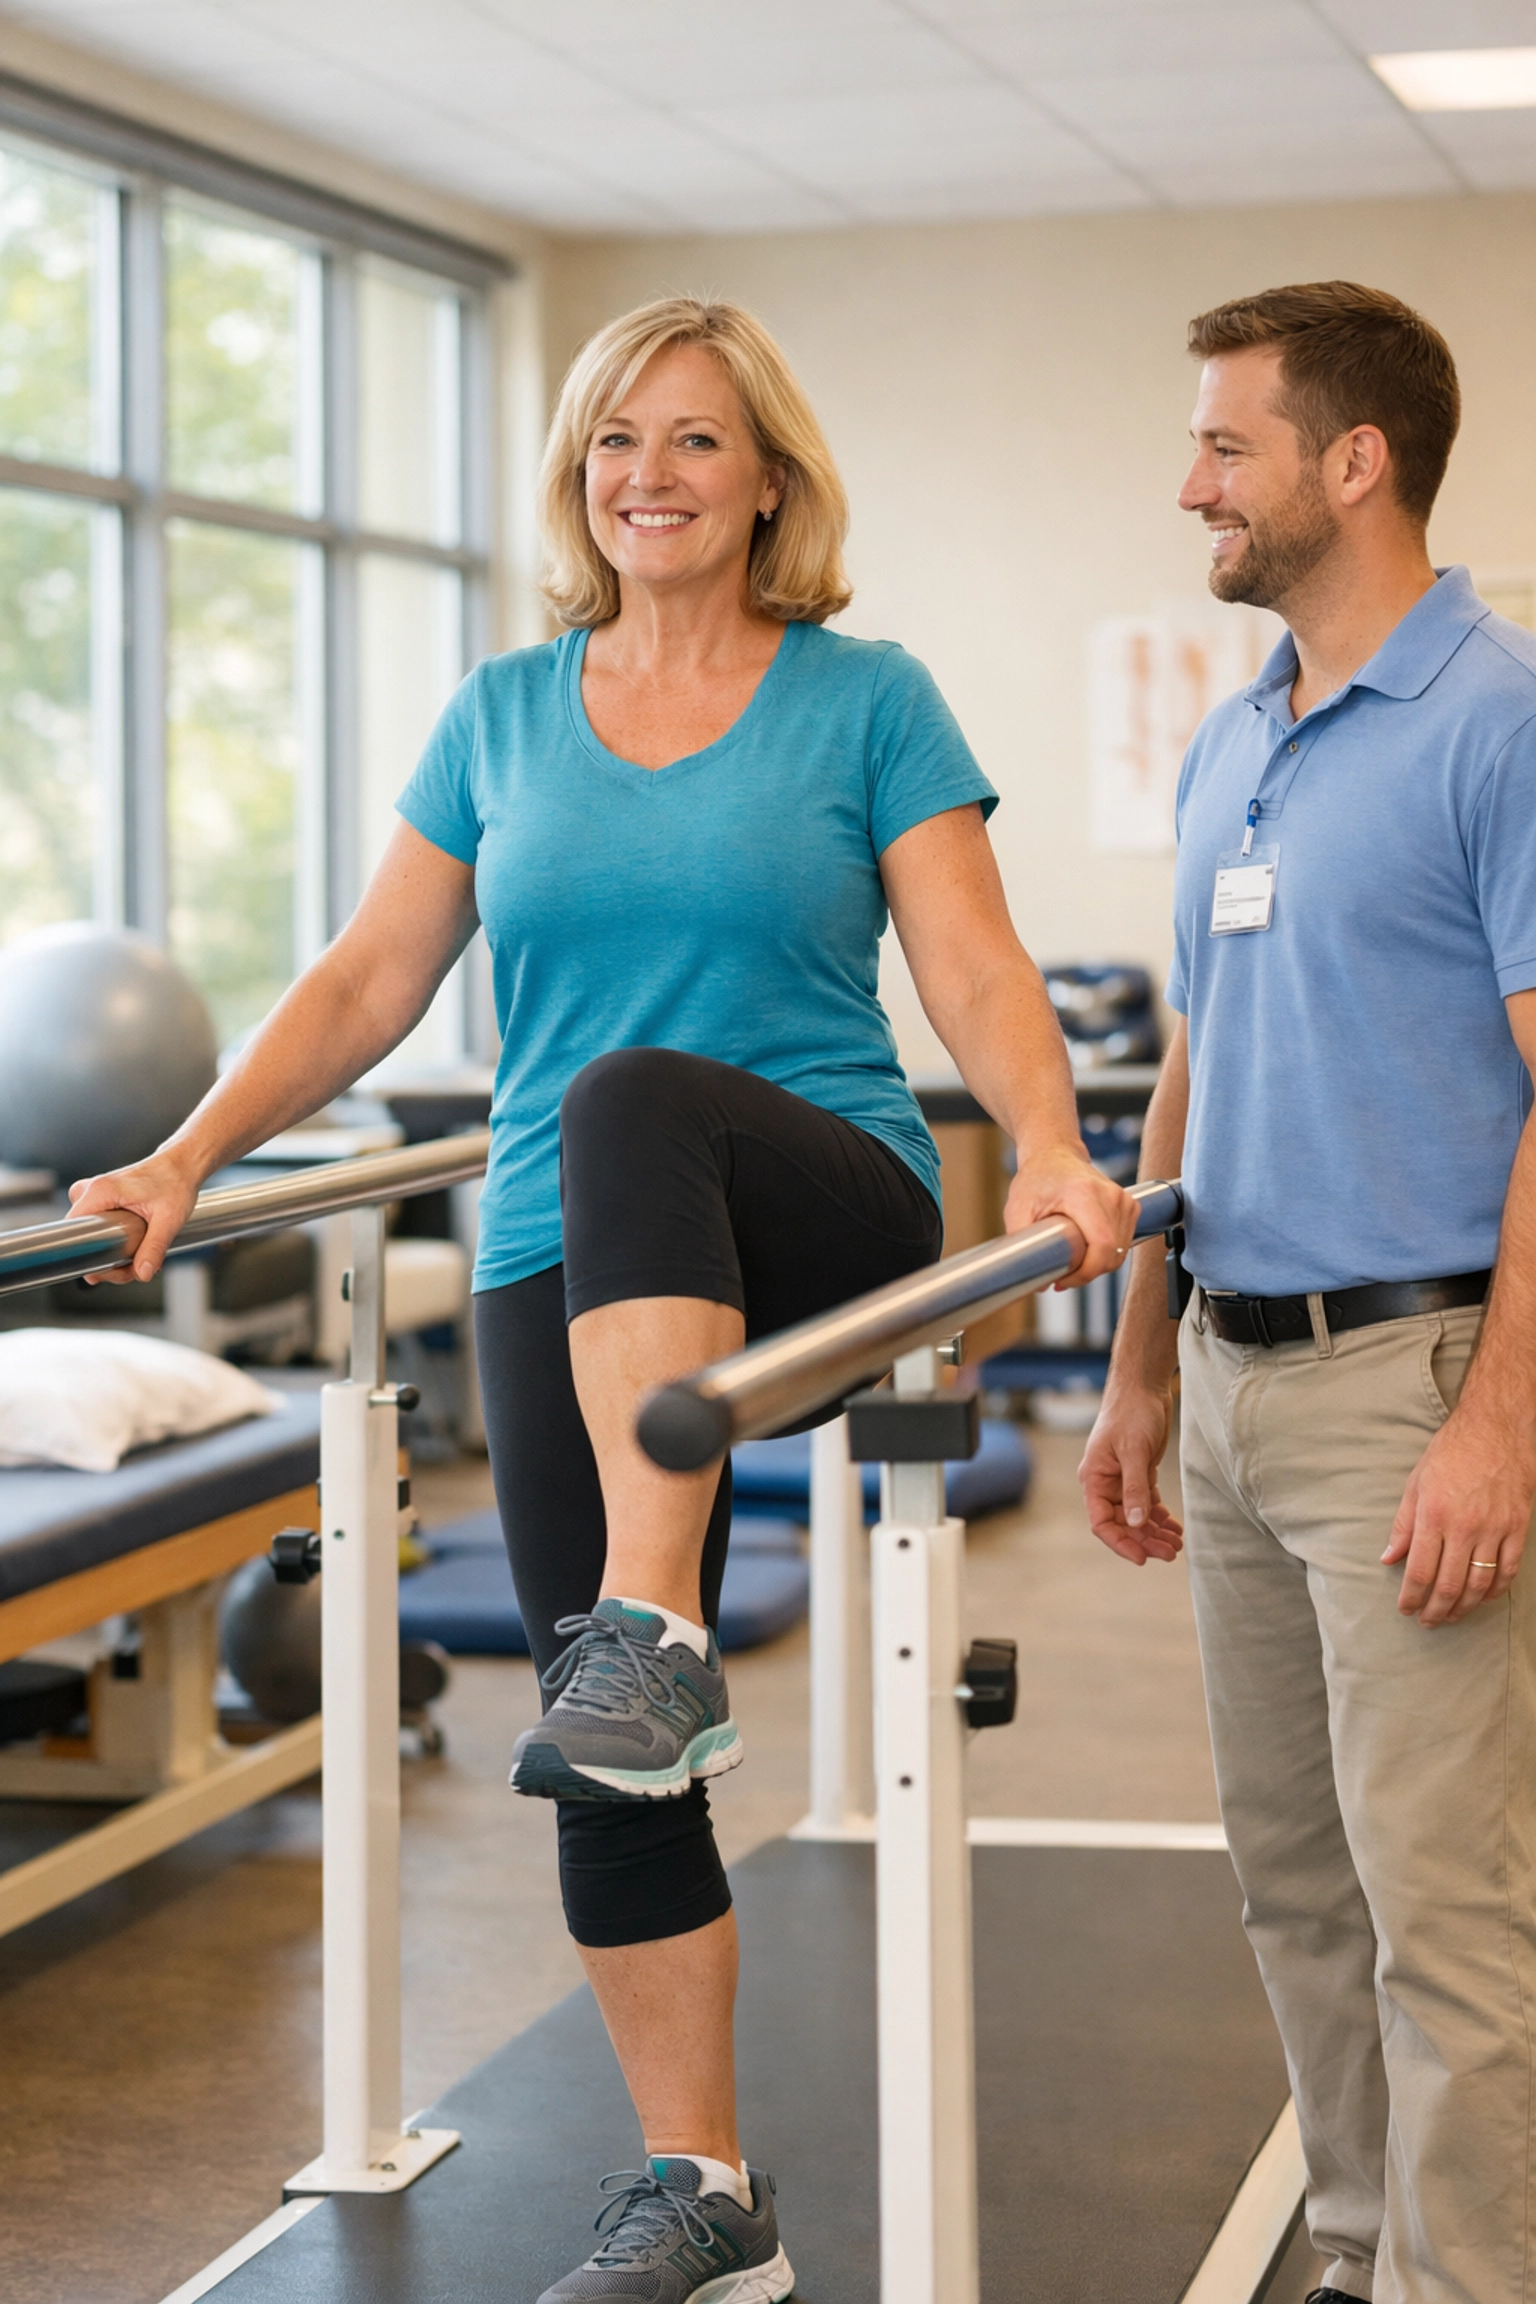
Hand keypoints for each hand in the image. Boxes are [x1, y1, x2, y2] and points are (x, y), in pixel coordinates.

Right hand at [67, 1149, 201, 1284]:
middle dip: (105, 1258)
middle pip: (82, 1236)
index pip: (72, 1229)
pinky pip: (97, 1226)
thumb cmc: (176, 1182)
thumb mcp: (169, 1219)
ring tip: (137, 1257)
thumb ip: (154, 1248)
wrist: (181, 1164)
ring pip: (89, 1233)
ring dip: (110, 1251)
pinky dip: (113, 1240)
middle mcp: (92, 1191)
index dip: (86, 1254)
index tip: (107, 1267)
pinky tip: (134, 1247)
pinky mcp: (102, 1199)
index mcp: (101, 1191)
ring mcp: (95, 1194)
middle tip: (132, 1268)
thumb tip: (142, 1274)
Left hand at [1005, 1147, 1137, 1286]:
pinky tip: (1086, 1250)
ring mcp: (1124, 1201)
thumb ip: (1022, 1244)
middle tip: (1062, 1274)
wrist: (1054, 1156)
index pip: (1102, 1245)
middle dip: (1087, 1273)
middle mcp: (1111, 1196)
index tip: (1063, 1279)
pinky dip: (1107, 1254)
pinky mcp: (1130, 1206)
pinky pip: (1124, 1243)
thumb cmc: (1036, 1180)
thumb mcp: (1017, 1210)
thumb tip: (1040, 1284)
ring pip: (1120, 1252)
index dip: (1085, 1272)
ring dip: (1097, 1265)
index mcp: (1084, 1194)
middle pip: (1113, 1254)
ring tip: (1072, 1260)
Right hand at [1078, 1379, 1184, 1565]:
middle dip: (1145, 1540)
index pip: (1101, 1522)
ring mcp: (1122, 1479)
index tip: (1143, 1557)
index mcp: (1094, 1478)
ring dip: (1155, 1532)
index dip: (1121, 1542)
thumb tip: (1137, 1522)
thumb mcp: (1134, 1450)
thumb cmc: (1131, 1412)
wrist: (1143, 1386)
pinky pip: (1147, 1503)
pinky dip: (1160, 1517)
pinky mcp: (1139, 1473)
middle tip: (1170, 1553)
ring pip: (1136, 1516)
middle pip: (1122, 1523)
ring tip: (1176, 1544)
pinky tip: (1174, 1527)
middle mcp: (1105, 1483)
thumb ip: (1135, 1488)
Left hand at [1383, 1404, 1534, 1626]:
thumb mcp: (1415, 1483)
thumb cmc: (1450, 1452)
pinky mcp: (1518, 1527)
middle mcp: (1464, 1527)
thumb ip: (1403, 1525)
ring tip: (1451, 1616)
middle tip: (1427, 1621)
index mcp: (1433, 1515)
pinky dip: (1495, 1591)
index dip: (1411, 1598)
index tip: (1405, 1610)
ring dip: (1463, 1607)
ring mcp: (1495, 1529)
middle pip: (1448, 1585)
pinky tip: (1483, 1599)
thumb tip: (1389, 1559)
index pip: (1419, 1571)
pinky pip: (1508, 1570)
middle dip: (1435, 1610)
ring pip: (1479, 1584)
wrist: (1495, 1429)